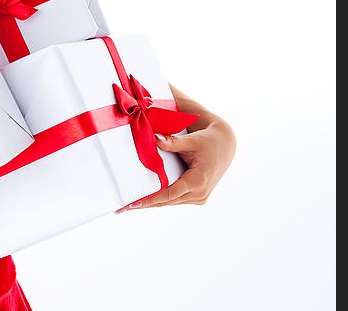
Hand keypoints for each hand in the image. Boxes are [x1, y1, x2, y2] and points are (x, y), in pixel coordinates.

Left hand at [117, 88, 235, 211]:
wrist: (225, 144)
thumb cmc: (208, 141)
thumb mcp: (192, 141)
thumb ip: (173, 143)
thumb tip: (155, 140)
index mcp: (198, 182)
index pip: (169, 194)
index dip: (150, 200)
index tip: (134, 204)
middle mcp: (199, 193)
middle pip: (166, 202)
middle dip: (145, 204)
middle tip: (122, 207)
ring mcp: (199, 197)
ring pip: (170, 202)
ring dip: (151, 203)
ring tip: (129, 206)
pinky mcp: (197, 196)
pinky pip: (175, 199)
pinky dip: (161, 199)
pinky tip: (145, 200)